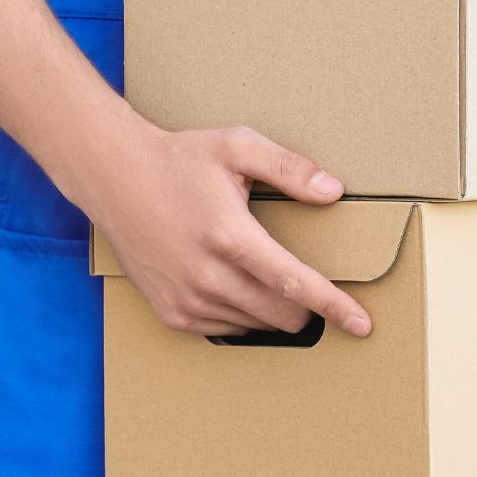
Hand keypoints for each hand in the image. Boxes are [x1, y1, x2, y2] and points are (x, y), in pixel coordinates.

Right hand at [70, 119, 372, 338]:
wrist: (114, 177)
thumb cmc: (179, 160)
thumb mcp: (238, 147)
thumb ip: (290, 168)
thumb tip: (333, 191)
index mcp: (229, 236)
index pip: (295, 283)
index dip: (334, 306)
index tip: (362, 323)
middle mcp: (207, 275)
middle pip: (280, 313)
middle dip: (305, 306)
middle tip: (307, 282)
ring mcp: (186, 298)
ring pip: (255, 325)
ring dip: (273, 310)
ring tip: (262, 273)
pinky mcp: (170, 312)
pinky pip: (224, 329)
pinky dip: (241, 314)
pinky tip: (235, 283)